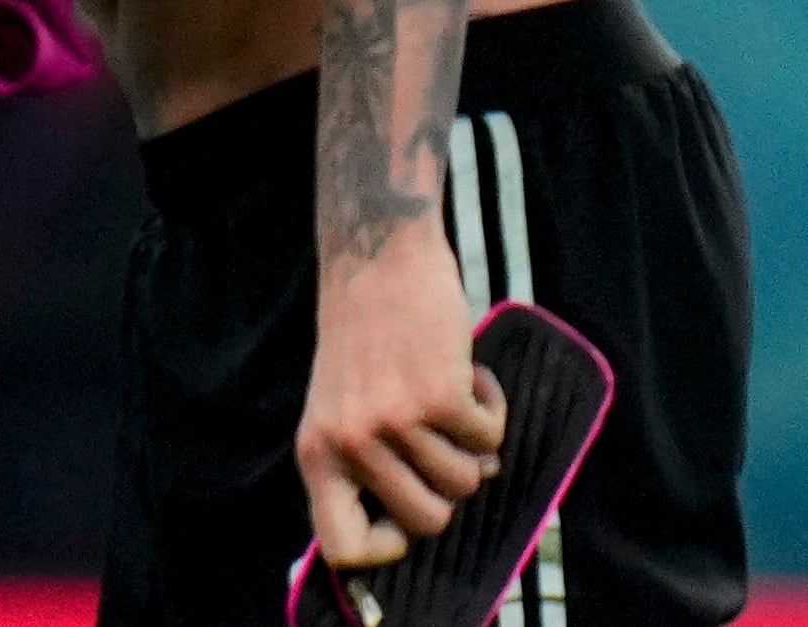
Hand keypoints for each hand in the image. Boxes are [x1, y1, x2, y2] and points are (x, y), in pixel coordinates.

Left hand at [300, 223, 506, 568]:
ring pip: (469, 482)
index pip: (342, 546)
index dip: (385, 549)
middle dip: (448, 489)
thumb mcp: (342, 407)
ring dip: (472, 443)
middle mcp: (349, 443)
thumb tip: (439, 517)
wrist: (375, 258)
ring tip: (446, 395)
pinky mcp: (438, 397)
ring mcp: (393, 422)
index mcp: (316, 452)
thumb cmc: (364, 338)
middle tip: (438, 441)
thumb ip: (373, 465)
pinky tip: (466, 370)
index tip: (406, 520)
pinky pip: (491, 438)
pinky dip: (492, 407)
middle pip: (428, 523)